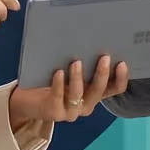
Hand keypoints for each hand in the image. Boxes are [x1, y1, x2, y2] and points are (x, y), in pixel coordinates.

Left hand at [10, 55, 128, 126]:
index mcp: (94, 94)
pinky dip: (59, 84)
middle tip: (103, 57)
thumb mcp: (72, 72)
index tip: (121, 62)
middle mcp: (86, 104)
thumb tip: (92, 37)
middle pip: (99, 91)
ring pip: (79, 95)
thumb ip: (83, 63)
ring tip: (76, 62)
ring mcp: (71, 111)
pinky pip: (58, 97)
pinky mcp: (54, 112)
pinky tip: (58, 72)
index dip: (121, 78)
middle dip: (102, 74)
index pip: (115, 89)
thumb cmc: (53, 81)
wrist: (27, 101)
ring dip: (78, 78)